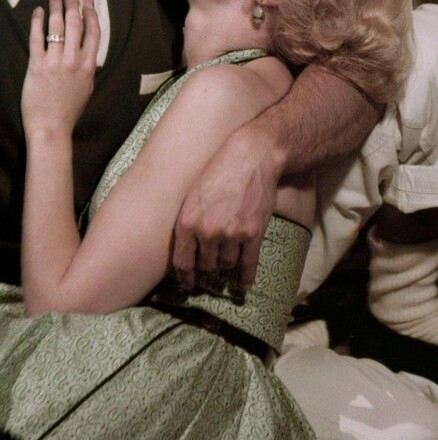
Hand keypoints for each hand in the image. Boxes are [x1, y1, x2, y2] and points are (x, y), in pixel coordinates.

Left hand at [21, 0, 100, 141]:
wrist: (51, 126)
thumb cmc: (70, 109)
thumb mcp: (87, 86)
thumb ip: (87, 67)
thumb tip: (85, 51)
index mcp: (88, 65)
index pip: (94, 32)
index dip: (91, 15)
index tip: (87, 4)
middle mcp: (73, 60)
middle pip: (75, 24)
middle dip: (72, 5)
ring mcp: (55, 61)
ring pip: (57, 27)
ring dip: (56, 7)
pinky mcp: (36, 65)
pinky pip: (37, 38)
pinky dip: (37, 22)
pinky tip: (37, 12)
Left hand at [172, 128, 283, 290]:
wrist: (251, 156)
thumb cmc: (220, 169)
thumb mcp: (194, 193)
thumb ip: (189, 221)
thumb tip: (188, 247)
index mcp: (187, 222)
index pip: (182, 262)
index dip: (185, 277)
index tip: (188, 283)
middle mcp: (208, 232)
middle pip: (206, 265)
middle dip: (209, 267)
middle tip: (212, 268)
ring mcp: (232, 234)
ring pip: (227, 264)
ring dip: (227, 264)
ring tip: (229, 262)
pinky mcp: (253, 233)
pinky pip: (248, 263)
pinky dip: (246, 276)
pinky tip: (244, 284)